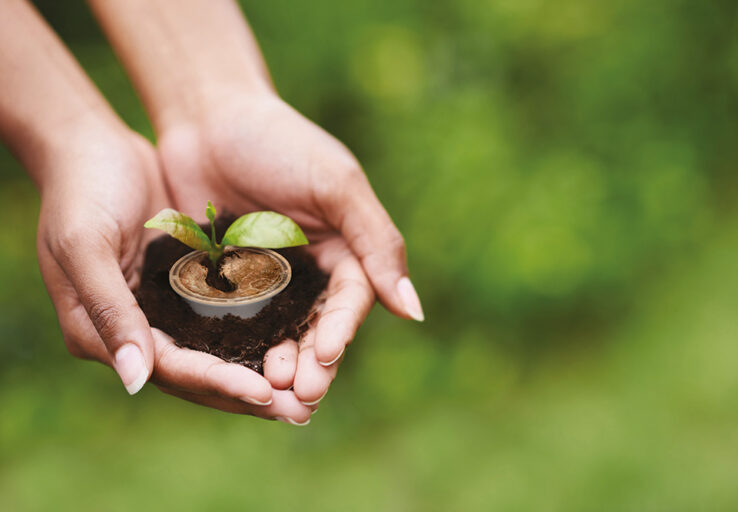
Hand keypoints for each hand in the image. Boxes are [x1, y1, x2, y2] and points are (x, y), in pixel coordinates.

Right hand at [35, 127, 313, 422]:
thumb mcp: (85, 245)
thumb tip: (136, 381)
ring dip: (262, 371)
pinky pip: (226, 319)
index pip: (170, 369)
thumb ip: (109, 310)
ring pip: (218, 353)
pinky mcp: (186, 287)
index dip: (217, 382)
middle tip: (302, 410)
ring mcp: (162, 310)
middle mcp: (135, 331)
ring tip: (309, 387)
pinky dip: (258, 333)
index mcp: (100, 333)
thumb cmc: (79, 190)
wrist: (91, 145)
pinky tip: (295, 339)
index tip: (265, 393)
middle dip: (250, 393)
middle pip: (199, 375)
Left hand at [157, 93, 423, 404]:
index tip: (325, 356)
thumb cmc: (278, 140)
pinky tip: (226, 372)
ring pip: (275, 335)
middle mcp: (308, 272)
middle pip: (314, 328)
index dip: (340, 331)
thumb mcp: (336, 184)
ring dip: (274, 366)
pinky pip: (231, 323)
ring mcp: (264, 280)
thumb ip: (376, 242)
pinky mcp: (222, 283)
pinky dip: (233, 350)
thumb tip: (414, 310)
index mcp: (344, 249)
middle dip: (310, 364)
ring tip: (267, 395)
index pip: (350, 301)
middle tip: (298, 398)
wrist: (206, 114)